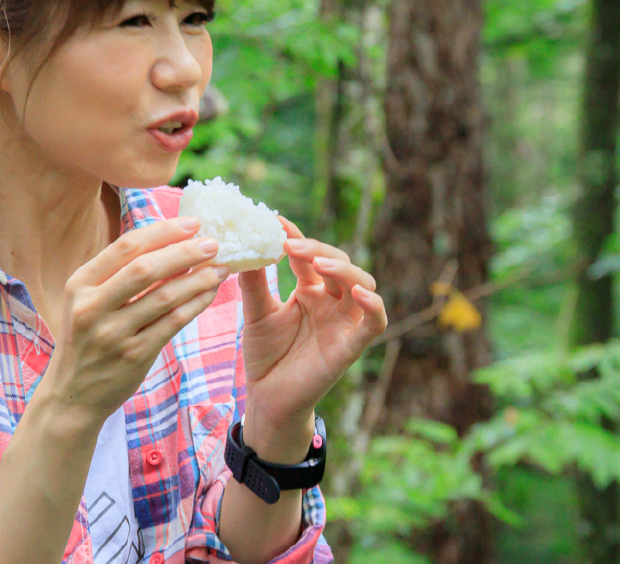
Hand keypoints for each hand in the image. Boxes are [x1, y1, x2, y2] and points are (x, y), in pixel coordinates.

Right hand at [40, 217, 228, 425]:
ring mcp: (113, 334)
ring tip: (220, 267)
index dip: (162, 232)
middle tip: (214, 243)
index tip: (192, 223)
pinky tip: (211, 293)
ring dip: (198, 279)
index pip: (125, 247)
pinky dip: (196, 304)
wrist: (72, 394)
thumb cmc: (87, 339)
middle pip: (146, 269)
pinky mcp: (134, 355)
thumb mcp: (88, 302)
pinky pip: (173, 323)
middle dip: (184, 252)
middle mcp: (92, 307)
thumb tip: (174, 243)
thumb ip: (120, 275)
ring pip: (165, 297)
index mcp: (80, 284)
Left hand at [236, 218, 386, 458]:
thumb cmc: (266, 356)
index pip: (309, 256)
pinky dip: (373, 306)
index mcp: (310, 291)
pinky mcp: (352, 345)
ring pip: (362, 284)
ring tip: (320, 263)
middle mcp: (332, 302)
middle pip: (339, 263)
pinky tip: (357, 294)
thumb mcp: (256, 314)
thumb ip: (255, 283)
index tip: (276, 221)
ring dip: (344, 270)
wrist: (268, 399)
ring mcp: (345, 322)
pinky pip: (375, 323)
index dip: (297, 237)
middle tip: (291, 245)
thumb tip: (244, 247)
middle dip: (319, 249)